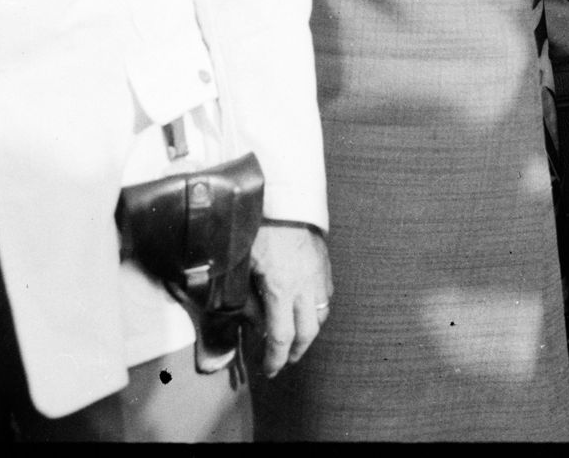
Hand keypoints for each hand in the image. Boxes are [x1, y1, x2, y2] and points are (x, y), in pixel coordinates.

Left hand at [247, 221, 331, 378]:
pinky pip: (326, 293)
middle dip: (296, 351)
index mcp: (282, 289)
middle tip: (284, 360)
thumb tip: (248, 324)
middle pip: (308, 331)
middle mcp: (305, 285)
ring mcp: (318, 273)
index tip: (270, 369)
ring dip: (309, 329)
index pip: (282, 337)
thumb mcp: (242, 267)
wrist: (284, 198)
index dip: (276, 358)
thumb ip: (244, 299)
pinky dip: (317, 307)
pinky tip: (306, 306)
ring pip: (322, 313)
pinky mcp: (324, 262)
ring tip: (296, 336)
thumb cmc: (258, 230)